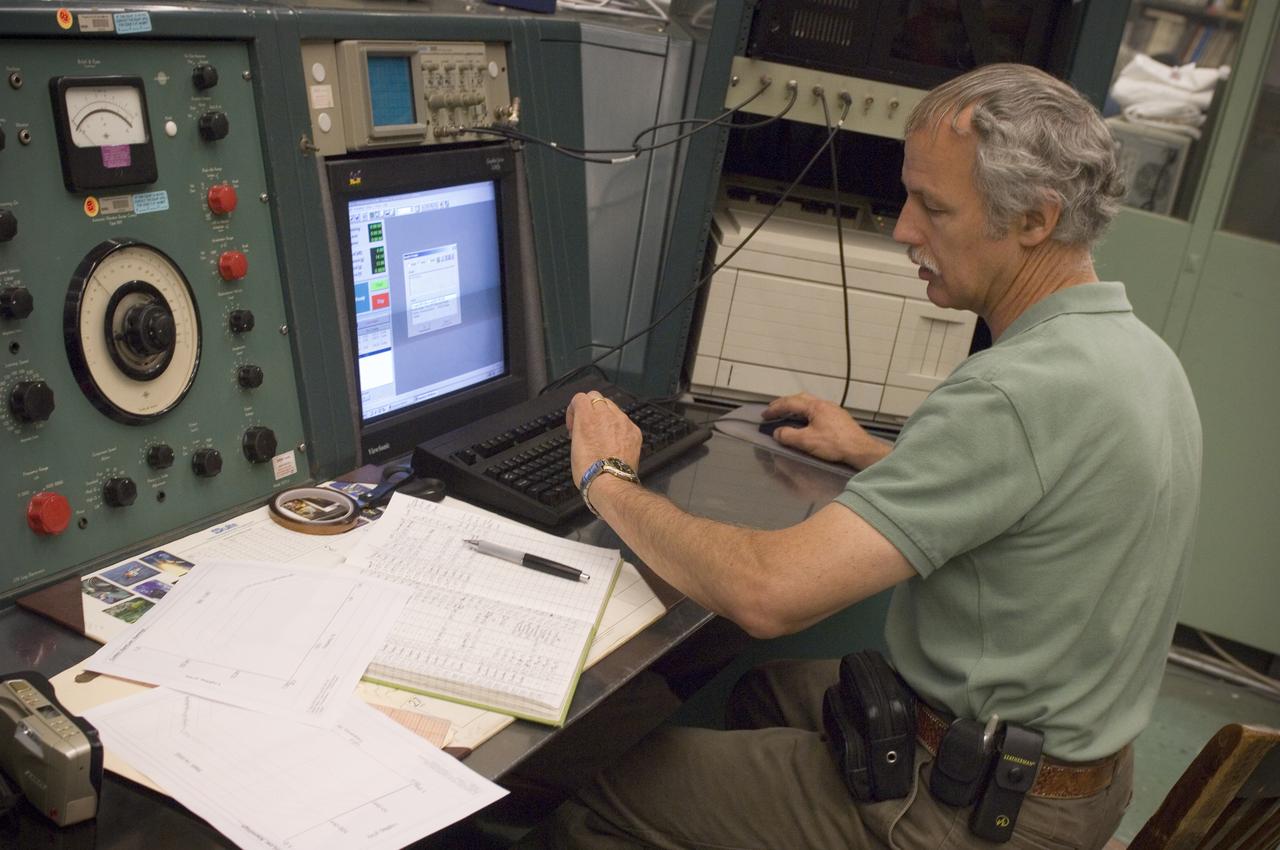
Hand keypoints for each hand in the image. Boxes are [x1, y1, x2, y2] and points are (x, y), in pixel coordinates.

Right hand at [566, 391, 642, 483]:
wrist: (610, 483)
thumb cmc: (589, 470)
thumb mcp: (574, 445)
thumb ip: (579, 427)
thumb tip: (582, 424)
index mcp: (587, 418)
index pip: (580, 398)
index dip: (574, 409)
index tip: (574, 421)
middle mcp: (606, 415)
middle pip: (597, 397)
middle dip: (590, 409)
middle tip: (586, 425)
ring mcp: (623, 422)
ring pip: (613, 408)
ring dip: (605, 417)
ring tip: (601, 436)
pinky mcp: (634, 431)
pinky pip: (625, 421)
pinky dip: (619, 427)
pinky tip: (614, 442)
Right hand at [761, 393, 890, 469]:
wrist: (860, 449)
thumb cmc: (834, 444)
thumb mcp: (807, 441)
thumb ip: (789, 435)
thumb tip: (777, 432)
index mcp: (815, 406)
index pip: (790, 403)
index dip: (775, 408)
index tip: (764, 415)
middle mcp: (824, 404)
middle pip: (800, 399)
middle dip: (785, 403)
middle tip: (773, 410)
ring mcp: (833, 410)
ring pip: (810, 404)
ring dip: (796, 407)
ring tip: (787, 414)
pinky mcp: (839, 419)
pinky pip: (817, 411)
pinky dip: (805, 413)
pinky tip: (806, 421)